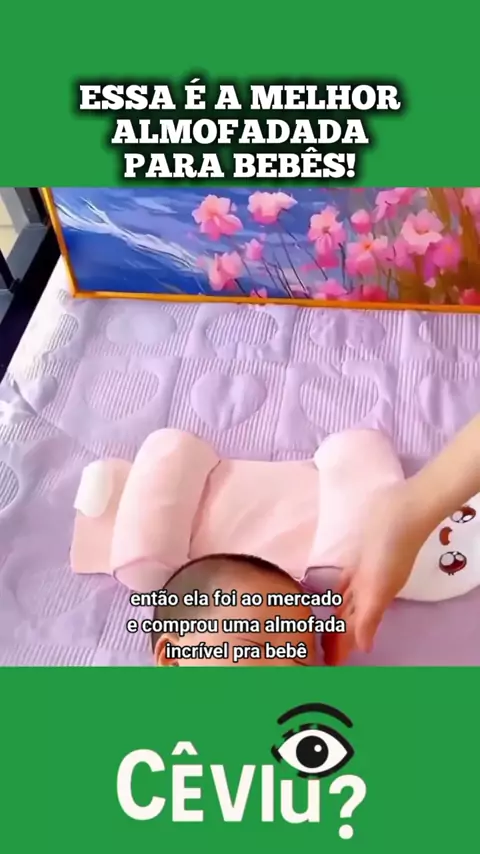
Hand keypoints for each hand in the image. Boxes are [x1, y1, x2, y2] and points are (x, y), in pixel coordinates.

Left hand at [322, 479, 431, 664]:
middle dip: (336, 635)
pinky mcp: (359, 557)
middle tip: (318, 650)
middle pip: (348, 619)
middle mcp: (368, 590)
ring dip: (336, 615)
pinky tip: (330, 594)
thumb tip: (364, 648)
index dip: (342, 646)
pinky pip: (346, 581)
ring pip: (347, 602)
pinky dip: (339, 591)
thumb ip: (370, 616)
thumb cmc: (389, 551)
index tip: (329, 664)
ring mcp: (364, 573)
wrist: (401, 513)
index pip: (353, 630)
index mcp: (373, 600)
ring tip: (322, 629)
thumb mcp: (379, 587)